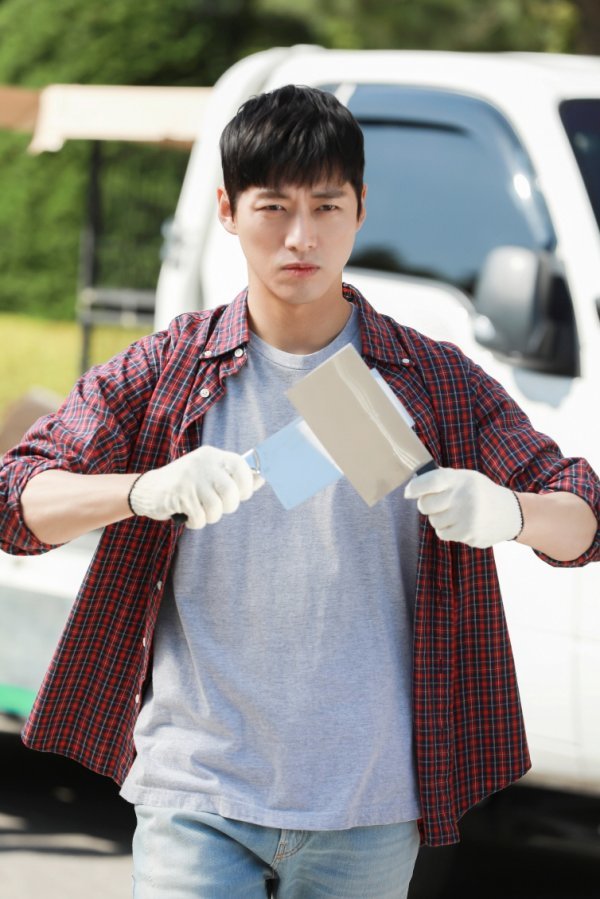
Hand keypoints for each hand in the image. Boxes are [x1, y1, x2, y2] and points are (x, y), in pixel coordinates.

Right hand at [129, 446, 263, 528]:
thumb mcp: (209, 475)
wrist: (147, 490)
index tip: (243, 494)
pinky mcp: (179, 494)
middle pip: (231, 492)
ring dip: (210, 517)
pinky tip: (188, 517)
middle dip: (228, 507)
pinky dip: (196, 523)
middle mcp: (202, 464)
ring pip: (216, 508)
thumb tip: (261, 479)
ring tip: (201, 513)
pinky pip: (200, 517)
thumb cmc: (185, 485)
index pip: (240, 465)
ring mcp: (190, 478)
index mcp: (212, 456)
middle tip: (217, 509)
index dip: (247, 484)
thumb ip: (233, 477)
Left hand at [404, 467, 522, 547]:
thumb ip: (443, 479)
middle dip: (426, 505)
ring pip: (434, 521)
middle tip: (437, 503)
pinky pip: (443, 534)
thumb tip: (414, 484)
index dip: (415, 487)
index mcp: (461, 479)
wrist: (511, 513)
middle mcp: (464, 497)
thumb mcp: (466, 478)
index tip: (408, 493)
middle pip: (425, 505)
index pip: (431, 481)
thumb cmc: (481, 493)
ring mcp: (467, 517)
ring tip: (456, 513)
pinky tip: (462, 523)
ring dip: (439, 519)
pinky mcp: (469, 534)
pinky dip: (448, 530)